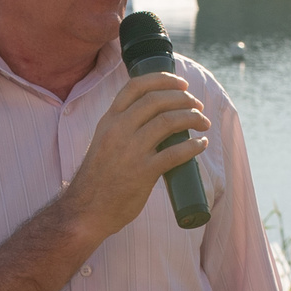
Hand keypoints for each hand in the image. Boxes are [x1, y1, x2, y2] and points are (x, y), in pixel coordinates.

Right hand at [59, 69, 208, 241]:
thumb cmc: (98, 178)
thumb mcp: (103, 141)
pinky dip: (193, 146)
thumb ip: (122, 127)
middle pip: (157, 100)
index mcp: (109, 120)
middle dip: (184, 99)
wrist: (85, 210)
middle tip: (198, 106)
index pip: (136, 86)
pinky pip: (175, 153)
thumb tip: (152, 118)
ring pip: (168, 121)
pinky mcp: (143, 173)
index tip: (181, 84)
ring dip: (193, 118)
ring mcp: (130, 151)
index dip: (163, 79)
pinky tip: (201, 145)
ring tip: (204, 123)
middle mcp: (118, 130)